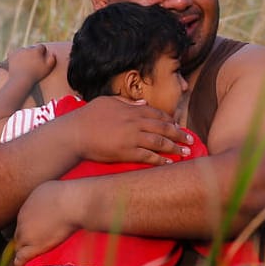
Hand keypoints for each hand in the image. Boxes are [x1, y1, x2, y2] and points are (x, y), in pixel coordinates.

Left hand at [5, 43, 56, 81]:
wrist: (21, 79)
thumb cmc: (36, 74)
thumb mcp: (48, 68)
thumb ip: (52, 60)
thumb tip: (53, 54)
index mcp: (36, 50)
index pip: (41, 47)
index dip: (42, 52)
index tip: (41, 58)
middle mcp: (27, 48)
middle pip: (31, 48)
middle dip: (32, 53)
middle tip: (33, 62)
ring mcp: (18, 51)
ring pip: (22, 50)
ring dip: (24, 54)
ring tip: (25, 63)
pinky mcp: (11, 55)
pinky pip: (13, 53)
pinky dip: (14, 56)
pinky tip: (16, 60)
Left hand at [13, 180, 80, 265]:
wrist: (72, 203)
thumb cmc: (67, 194)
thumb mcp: (48, 189)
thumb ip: (42, 198)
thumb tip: (45, 201)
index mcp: (27, 206)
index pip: (23, 220)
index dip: (30, 226)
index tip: (37, 229)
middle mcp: (23, 219)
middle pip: (19, 232)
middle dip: (26, 237)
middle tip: (36, 242)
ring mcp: (27, 233)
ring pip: (19, 245)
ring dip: (24, 249)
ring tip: (29, 255)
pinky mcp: (35, 246)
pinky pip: (21, 257)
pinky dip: (20, 261)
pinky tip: (21, 264)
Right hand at [67, 96, 193, 165]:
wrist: (75, 133)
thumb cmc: (88, 116)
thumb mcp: (108, 102)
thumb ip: (127, 102)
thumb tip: (143, 103)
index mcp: (131, 110)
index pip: (157, 114)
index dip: (170, 120)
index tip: (178, 125)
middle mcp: (135, 123)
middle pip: (163, 128)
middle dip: (179, 134)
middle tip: (190, 140)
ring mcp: (132, 138)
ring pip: (159, 142)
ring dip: (175, 147)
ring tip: (186, 152)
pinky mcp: (126, 153)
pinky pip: (148, 157)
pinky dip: (160, 160)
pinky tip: (169, 163)